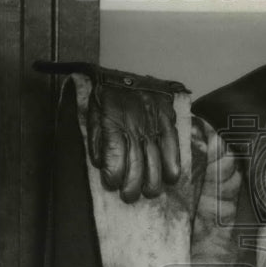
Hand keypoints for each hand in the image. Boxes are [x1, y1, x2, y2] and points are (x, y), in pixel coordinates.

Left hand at [86, 71, 185, 201]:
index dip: (113, 174)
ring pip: (155, 157)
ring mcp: (152, 123)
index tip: (111, 185)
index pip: (114, 155)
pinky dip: (173, 161)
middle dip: (132, 184)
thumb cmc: (106, 97)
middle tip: (129, 197)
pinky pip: (172, 143)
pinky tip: (171, 177)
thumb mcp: (92, 114)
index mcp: (112, 123)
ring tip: (150, 193)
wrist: (126, 70)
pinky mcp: (167, 119)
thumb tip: (99, 162)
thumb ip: (96, 139)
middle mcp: (134, 125)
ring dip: (153, 179)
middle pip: (136, 162)